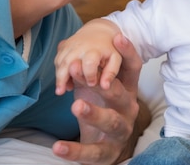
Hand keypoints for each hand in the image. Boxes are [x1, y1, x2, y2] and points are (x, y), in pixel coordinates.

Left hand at [53, 34, 145, 164]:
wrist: (107, 150)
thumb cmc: (102, 111)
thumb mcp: (96, 91)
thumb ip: (87, 75)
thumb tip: (70, 55)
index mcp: (128, 91)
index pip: (132, 69)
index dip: (128, 52)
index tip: (117, 37)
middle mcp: (128, 109)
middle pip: (122, 96)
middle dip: (109, 86)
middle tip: (93, 78)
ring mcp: (120, 131)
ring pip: (111, 122)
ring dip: (94, 113)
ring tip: (76, 106)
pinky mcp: (107, 153)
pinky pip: (92, 152)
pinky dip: (74, 150)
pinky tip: (58, 146)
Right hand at [55, 20, 121, 94]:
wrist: (100, 30)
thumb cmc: (109, 48)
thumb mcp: (116, 59)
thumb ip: (111, 72)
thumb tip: (105, 87)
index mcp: (94, 49)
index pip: (89, 63)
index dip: (89, 75)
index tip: (91, 84)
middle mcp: (80, 46)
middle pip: (67, 62)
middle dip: (62, 78)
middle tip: (61, 92)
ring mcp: (70, 45)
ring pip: (60, 62)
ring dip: (58, 77)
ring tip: (61, 90)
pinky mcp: (63, 45)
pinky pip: (57, 59)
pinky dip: (58, 71)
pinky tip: (63, 81)